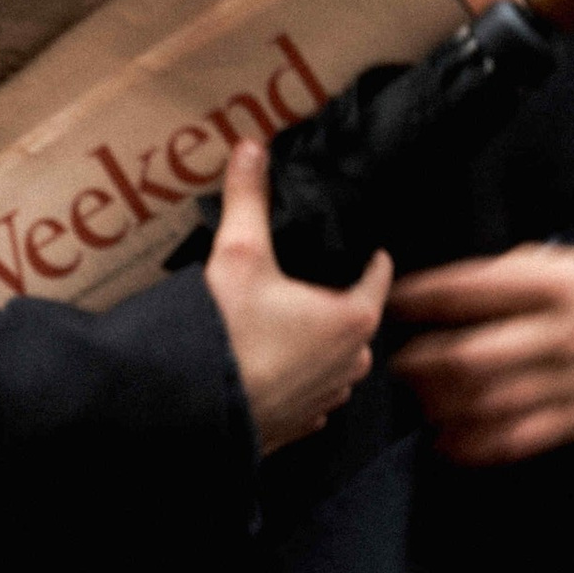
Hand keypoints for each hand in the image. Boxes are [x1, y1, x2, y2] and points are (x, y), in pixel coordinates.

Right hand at [202, 138, 393, 456]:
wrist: (194, 410)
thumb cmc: (226, 336)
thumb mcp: (238, 255)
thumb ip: (249, 199)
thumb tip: (251, 148)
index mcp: (351, 318)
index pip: (379, 277)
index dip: (371, 258)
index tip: (366, 246)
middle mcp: (351, 363)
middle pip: (358, 319)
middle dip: (340, 300)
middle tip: (311, 281)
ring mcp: (328, 398)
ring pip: (339, 360)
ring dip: (321, 342)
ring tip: (289, 321)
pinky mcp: (302, 424)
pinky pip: (315, 391)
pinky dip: (301, 375)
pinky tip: (272, 361)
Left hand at [386, 245, 573, 468]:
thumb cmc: (573, 287)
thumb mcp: (541, 262)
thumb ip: (489, 279)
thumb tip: (419, 299)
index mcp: (554, 286)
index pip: (470, 292)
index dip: (423, 298)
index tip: (394, 303)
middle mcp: (564, 335)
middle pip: (473, 358)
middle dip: (423, 363)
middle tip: (399, 362)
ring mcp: (572, 382)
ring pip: (489, 404)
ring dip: (441, 406)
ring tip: (419, 398)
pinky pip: (517, 440)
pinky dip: (474, 446)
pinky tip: (446, 439)